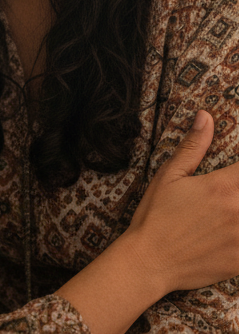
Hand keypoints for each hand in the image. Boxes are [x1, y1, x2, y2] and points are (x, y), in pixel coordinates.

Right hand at [126, 109, 238, 293]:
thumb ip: (193, 146)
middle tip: (231, 191)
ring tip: (231, 208)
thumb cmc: (156, 215)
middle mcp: (238, 211)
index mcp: (222, 187)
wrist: (149, 262)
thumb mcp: (170, 175)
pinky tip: (234, 231)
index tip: (236, 173)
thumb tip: (205, 116)